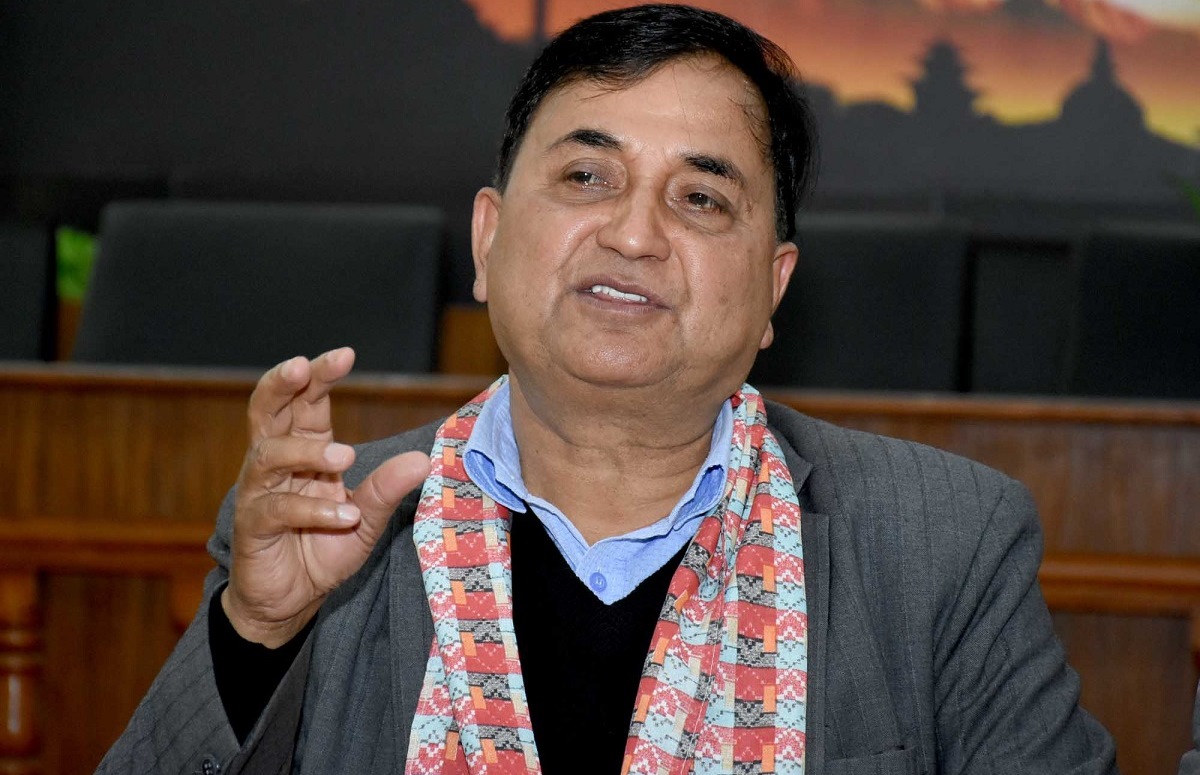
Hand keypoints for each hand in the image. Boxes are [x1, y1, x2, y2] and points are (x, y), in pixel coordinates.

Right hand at [221, 347, 430, 646]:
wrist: (289, 601)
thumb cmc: (322, 549)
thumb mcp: (366, 519)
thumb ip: (386, 489)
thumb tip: (423, 459)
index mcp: (303, 451)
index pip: (305, 403)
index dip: (319, 376)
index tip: (344, 354)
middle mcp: (274, 464)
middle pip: (268, 411)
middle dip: (282, 384)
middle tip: (304, 366)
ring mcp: (259, 493)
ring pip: (268, 456)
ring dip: (306, 451)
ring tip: (346, 455)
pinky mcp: (252, 526)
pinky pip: (277, 509)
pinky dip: (313, 510)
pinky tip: (344, 516)